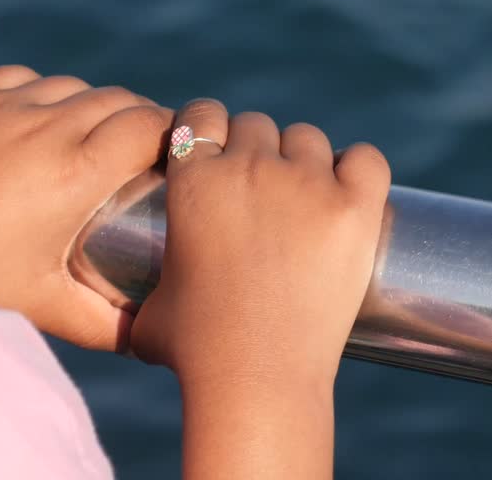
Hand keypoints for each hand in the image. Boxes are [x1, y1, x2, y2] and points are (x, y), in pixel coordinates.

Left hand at [0, 65, 172, 350]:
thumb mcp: (46, 306)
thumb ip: (108, 323)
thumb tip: (153, 338)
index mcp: (77, 173)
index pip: (149, 125)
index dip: (171, 133)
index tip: (175, 153)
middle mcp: (46, 127)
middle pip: (119, 100)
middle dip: (139, 119)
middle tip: (141, 150)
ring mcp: (3, 105)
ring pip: (72, 86)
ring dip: (91, 105)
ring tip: (87, 136)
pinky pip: (24, 78)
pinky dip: (42, 94)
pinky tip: (38, 118)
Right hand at [130, 99, 390, 386]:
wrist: (257, 377)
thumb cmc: (195, 351)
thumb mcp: (149, 312)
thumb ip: (141, 291)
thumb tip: (126, 310)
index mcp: (194, 180)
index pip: (201, 113)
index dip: (210, 129)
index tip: (219, 150)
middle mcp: (250, 168)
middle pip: (257, 125)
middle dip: (257, 150)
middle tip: (263, 192)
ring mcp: (306, 184)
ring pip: (307, 138)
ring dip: (304, 160)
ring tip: (305, 197)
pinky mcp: (354, 208)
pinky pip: (365, 159)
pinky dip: (358, 170)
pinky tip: (351, 192)